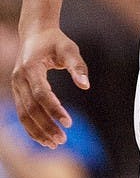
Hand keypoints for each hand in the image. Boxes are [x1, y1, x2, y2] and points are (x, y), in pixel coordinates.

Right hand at [11, 28, 88, 147]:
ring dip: (37, 131)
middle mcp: (19, 79)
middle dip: (45, 126)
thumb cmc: (55, 41)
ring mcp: (15, 86)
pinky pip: (22, 113)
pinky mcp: (17, 91)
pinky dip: (31, 127)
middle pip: (30, 109)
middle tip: (62, 139)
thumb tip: (86, 86)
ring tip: (54, 144)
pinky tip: (44, 138)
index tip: (69, 122)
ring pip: (23, 114)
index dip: (54, 109)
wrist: (35, 33)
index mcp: (31, 68)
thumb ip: (77, 66)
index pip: (41, 94)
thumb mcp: (69, 48)